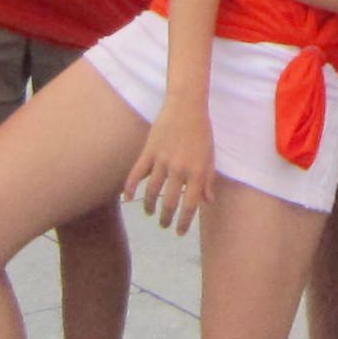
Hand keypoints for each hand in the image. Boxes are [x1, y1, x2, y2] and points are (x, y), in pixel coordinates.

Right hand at [125, 105, 214, 232]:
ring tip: (150, 213)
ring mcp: (162, 160)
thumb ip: (208, 180)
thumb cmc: (202, 131)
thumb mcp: (210, 156)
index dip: (184, 222)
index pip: (190, 205)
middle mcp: (179, 169)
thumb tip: (207, 201)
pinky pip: (136, 173)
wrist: (187, 106)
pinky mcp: (149, 151)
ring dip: (150, 206)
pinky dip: (129, 187)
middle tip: (164, 225)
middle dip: (166, 218)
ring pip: (152, 191)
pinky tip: (127, 198)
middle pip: (170, 202)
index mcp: (197, 172)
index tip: (180, 232)